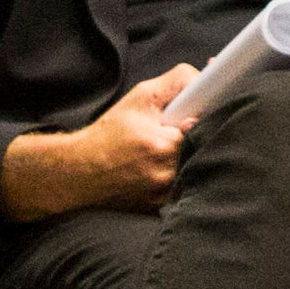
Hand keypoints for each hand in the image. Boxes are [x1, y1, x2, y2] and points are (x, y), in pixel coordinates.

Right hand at [3, 70, 191, 218]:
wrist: (80, 171)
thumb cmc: (110, 133)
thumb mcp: (141, 98)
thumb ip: (176, 83)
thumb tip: (204, 80)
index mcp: (165, 145)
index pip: (209, 128)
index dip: (208, 118)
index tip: (199, 115)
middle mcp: (169, 174)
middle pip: (204, 150)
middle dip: (197, 138)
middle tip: (176, 133)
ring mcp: (166, 195)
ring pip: (195, 170)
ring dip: (188, 158)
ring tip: (162, 152)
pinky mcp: (163, 208)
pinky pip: (183, 189)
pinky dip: (178, 177)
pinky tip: (157, 169)